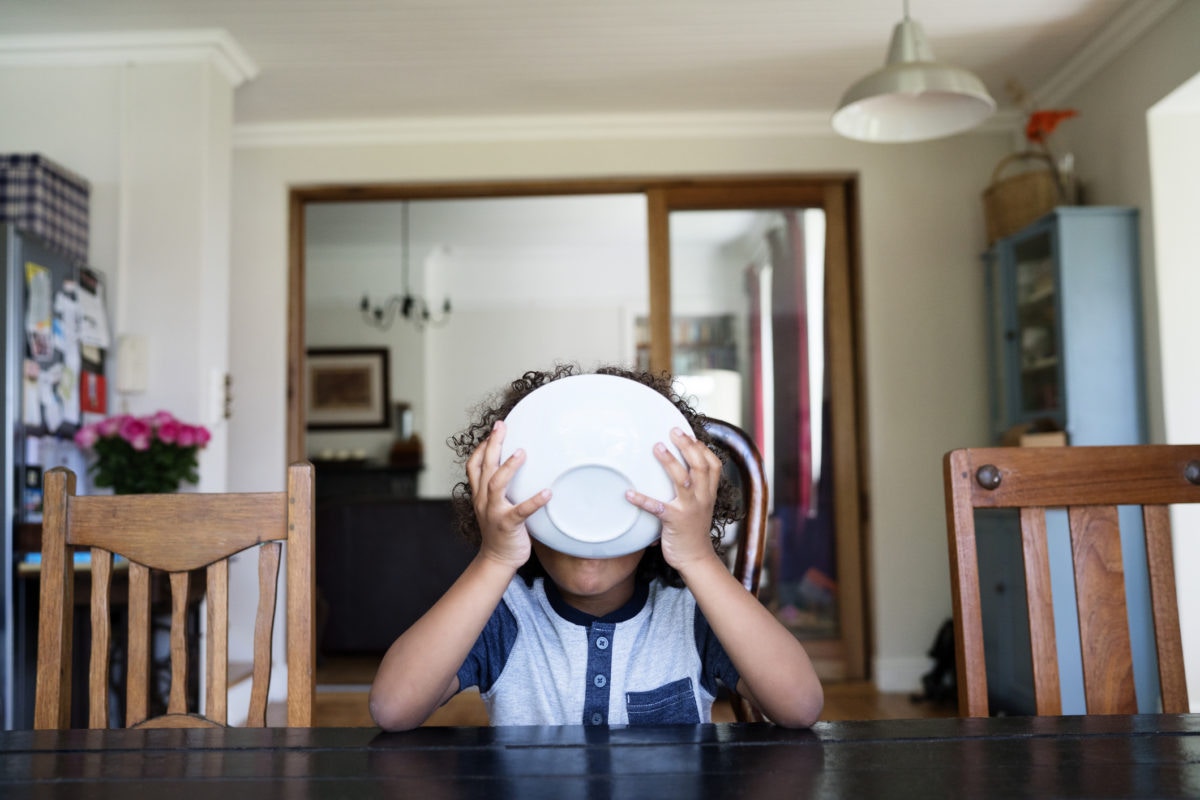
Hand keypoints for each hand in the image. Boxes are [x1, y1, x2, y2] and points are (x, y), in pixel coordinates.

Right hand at [467, 419, 549, 569]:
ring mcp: (494, 512)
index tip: (494, 431)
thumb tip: (520, 467)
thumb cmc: (500, 530)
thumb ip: (501, 488)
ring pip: (496, 485)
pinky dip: (534, 501)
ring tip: (522, 452)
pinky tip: (547, 493)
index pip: (474, 466)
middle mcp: (483, 500)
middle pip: (485, 467)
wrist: (497, 560)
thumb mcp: (494, 505)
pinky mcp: (507, 525)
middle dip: (492, 445)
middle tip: (502, 426)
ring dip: (508, 467)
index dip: (482, 447)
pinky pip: (521, 511)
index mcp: (480, 495)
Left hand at [625, 427, 722, 572]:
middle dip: (687, 446)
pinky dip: (642, 500)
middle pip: (699, 466)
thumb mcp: (701, 507)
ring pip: (683, 481)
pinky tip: (628, 493)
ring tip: (657, 447)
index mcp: (708, 493)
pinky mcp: (674, 522)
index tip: (690, 434)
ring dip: (670, 463)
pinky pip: (657, 508)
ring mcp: (689, 510)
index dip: (703, 448)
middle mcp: (702, 498)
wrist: (696, 559)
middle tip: (673, 431)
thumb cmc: (693, 531)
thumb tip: (680, 469)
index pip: (713, 465)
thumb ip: (695, 489)